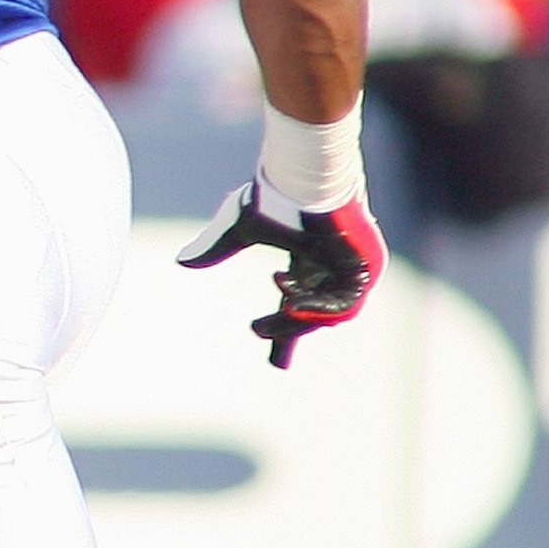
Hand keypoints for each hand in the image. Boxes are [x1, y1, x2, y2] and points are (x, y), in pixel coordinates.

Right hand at [177, 178, 385, 368]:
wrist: (302, 182)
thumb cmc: (274, 197)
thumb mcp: (237, 229)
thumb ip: (214, 247)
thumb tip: (182, 261)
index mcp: (306, 256)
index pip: (296, 301)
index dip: (283, 331)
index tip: (276, 364)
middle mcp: (330, 265)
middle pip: (311, 314)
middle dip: (285, 332)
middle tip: (256, 331)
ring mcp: (352, 268)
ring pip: (326, 314)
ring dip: (293, 321)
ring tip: (262, 322)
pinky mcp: (366, 268)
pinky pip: (344, 306)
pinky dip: (316, 310)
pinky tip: (290, 305)